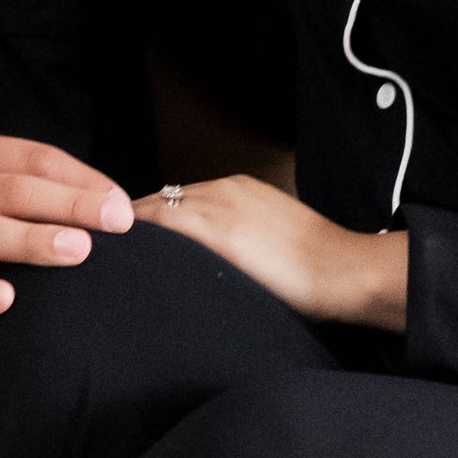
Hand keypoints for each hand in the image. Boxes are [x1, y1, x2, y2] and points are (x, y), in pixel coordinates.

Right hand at [0, 130, 133, 324]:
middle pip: (13, 190)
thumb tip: (91, 194)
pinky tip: (7, 299)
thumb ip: (15, 176)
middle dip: (70, 204)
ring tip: (77, 251)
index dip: (80, 177)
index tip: (121, 201)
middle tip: (117, 221)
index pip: (32, 158)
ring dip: (31, 240)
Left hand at [134, 175, 407, 328]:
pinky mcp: (210, 227)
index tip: (140, 243)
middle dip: (138, 225)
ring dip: (136, 232)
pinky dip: (138, 237)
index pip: (181, 199)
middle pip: (161, 201)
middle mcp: (222, 188)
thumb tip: (224, 257)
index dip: (155, 221)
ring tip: (115, 258)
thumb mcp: (274, 238)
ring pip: (155, 210)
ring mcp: (214, 204)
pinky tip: (126, 258)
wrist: (341, 269)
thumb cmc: (317, 266)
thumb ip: (242, 238)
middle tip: (118, 252)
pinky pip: (158, 223)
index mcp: (239, 189)